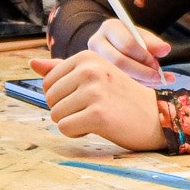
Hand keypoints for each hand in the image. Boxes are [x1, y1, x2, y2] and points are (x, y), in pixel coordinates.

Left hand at [29, 52, 164, 151]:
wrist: (157, 116)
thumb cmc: (122, 98)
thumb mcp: (94, 76)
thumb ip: (62, 70)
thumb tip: (32, 63)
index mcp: (86, 56)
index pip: (48, 82)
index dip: (63, 97)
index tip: (88, 97)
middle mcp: (89, 70)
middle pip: (50, 99)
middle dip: (66, 110)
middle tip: (94, 109)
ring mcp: (94, 92)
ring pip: (55, 115)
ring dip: (73, 123)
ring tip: (97, 118)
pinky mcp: (97, 114)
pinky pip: (65, 128)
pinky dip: (77, 133)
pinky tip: (98, 128)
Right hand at [88, 19, 169, 85]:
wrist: (113, 46)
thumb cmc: (130, 39)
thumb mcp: (142, 37)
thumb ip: (154, 43)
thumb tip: (165, 49)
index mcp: (110, 28)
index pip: (127, 44)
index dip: (144, 57)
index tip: (156, 64)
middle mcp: (97, 43)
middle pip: (119, 62)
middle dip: (142, 72)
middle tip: (157, 76)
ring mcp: (94, 60)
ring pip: (117, 75)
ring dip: (140, 81)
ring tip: (156, 81)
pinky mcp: (97, 74)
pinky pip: (116, 84)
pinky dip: (136, 86)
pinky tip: (148, 85)